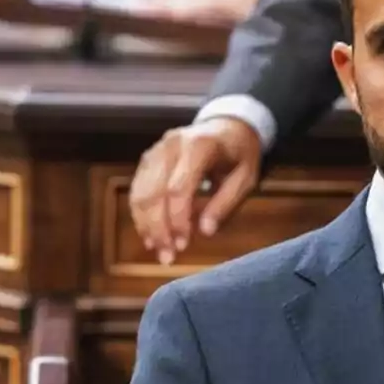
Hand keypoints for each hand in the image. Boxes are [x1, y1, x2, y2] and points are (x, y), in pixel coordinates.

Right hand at [129, 118, 262, 263]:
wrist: (227, 126)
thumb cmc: (239, 154)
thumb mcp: (246, 177)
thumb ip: (225, 203)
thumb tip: (205, 232)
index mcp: (199, 146)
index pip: (179, 188)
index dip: (178, 220)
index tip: (183, 245)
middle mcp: (172, 144)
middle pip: (154, 192)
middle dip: (158, 229)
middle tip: (167, 257)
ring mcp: (156, 150)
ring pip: (141, 192)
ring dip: (146, 225)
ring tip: (158, 250)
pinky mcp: (148, 158)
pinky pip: (138, 189)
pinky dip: (141, 215)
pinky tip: (150, 235)